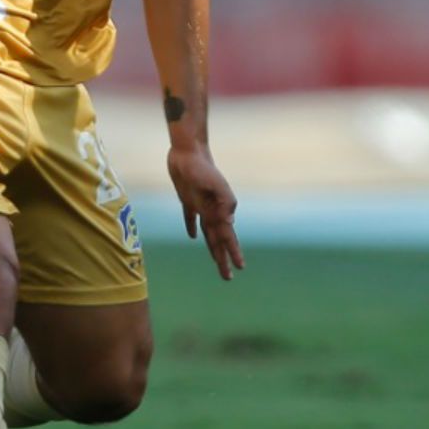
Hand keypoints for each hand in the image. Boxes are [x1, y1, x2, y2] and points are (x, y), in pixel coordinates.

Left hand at [166, 144, 244, 280]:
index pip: (227, 236)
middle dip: (223, 258)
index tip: (240, 268)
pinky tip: (194, 236)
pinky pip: (190, 218)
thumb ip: (225, 201)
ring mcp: (201, 205)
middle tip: (228, 277)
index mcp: (220, 210)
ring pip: (208, 233)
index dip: (233, 252)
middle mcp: (212, 210)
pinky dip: (192, 227)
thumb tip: (230, 222)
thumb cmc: (202, 166)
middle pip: (219, 240)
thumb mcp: (215, 184)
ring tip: (217, 261)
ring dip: (212, 248)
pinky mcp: (188, 199)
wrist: (188, 151)